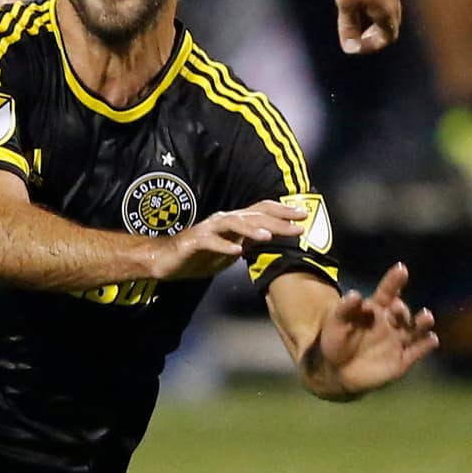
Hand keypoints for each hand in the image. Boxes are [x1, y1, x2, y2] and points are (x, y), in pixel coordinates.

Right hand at [154, 200, 307, 279]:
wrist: (167, 261)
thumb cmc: (200, 255)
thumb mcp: (231, 250)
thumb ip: (249, 242)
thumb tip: (274, 239)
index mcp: (234, 222)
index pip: (261, 211)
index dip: (282, 212)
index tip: (304, 216)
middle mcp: (223, 220)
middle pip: (253, 216)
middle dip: (277, 220)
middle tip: (298, 224)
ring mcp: (208, 230)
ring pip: (233, 224)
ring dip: (252, 229)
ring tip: (269, 236)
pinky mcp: (194, 242)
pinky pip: (210, 242)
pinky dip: (223, 246)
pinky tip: (236, 251)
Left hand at [306, 264, 436, 396]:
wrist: (336, 371)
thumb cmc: (336, 340)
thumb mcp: (336, 323)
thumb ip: (345, 309)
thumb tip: (355, 294)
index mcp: (376, 309)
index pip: (388, 292)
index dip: (394, 281)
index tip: (401, 269)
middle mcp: (391, 323)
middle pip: (402, 312)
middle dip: (402, 309)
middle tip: (397, 309)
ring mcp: (398, 341)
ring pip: (416, 330)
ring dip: (422, 323)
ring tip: (426, 317)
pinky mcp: (403, 360)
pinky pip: (417, 352)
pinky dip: (426, 345)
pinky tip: (431, 339)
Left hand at [332, 0, 400, 54]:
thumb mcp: (345, 5)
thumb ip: (348, 27)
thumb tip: (351, 49)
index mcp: (387, 11)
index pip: (388, 38)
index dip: (372, 45)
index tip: (355, 42)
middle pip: (390, 23)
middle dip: (373, 32)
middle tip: (355, 31)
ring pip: (388, 6)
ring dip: (373, 14)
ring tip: (354, 11)